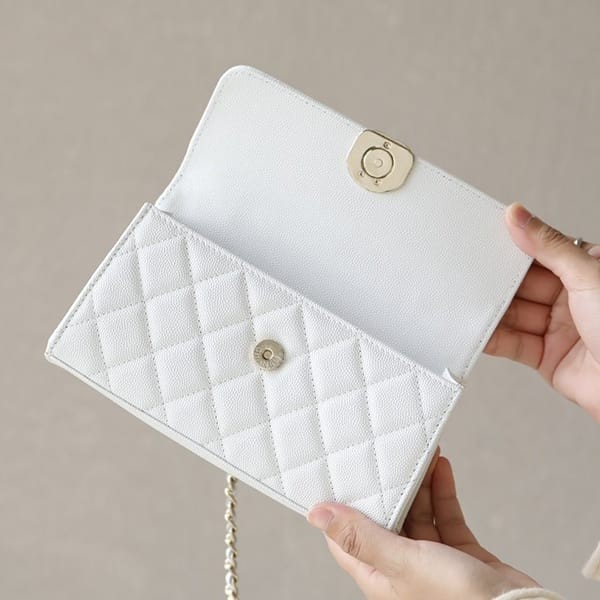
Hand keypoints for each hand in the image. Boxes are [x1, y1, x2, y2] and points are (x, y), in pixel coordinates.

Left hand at [307, 450, 537, 599]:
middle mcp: (402, 569)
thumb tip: (317, 515)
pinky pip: (445, 516)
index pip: (347, 539)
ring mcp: (432, 561)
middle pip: (386, 519)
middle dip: (389, 487)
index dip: (343, 508)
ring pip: (418, 514)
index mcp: (379, 577)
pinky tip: (442, 468)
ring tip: (422, 453)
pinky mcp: (460, 554)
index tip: (342, 475)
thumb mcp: (403, 562)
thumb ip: (361, 536)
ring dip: (419, 484)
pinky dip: (442, 492)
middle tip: (389, 455)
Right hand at [485, 203, 599, 421]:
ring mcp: (558, 329)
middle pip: (522, 286)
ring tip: (470, 304)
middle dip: (498, 282)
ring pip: (514, 315)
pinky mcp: (546, 357)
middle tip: (472, 275)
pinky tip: (478, 329)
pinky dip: (493, 338)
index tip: (485, 241)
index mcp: (586, 272)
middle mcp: (572, 300)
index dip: (513, 248)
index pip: (540, 255)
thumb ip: (549, 246)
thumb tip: (518, 216)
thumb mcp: (588, 275)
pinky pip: (513, 344)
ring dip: (492, 311)